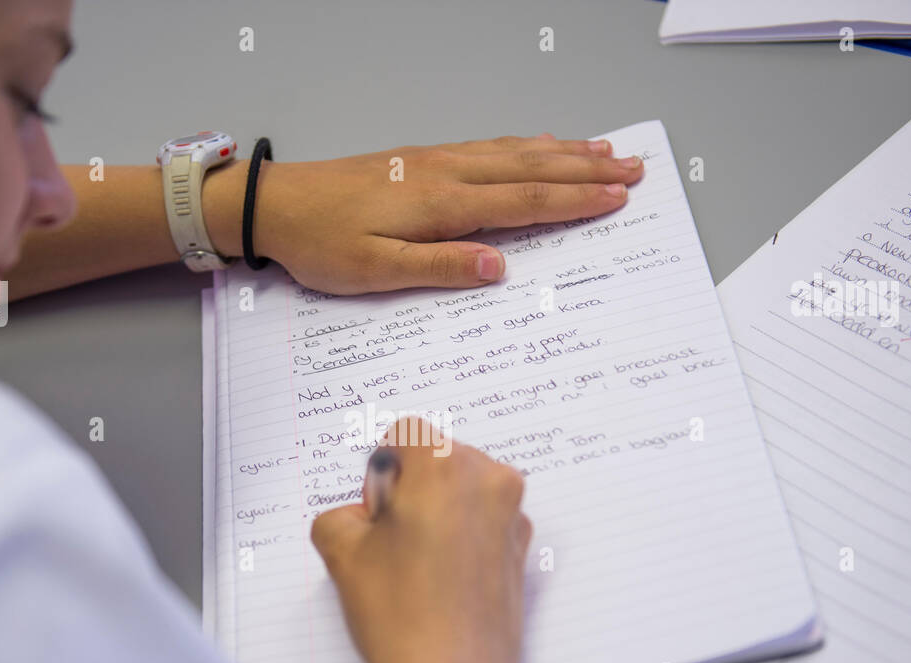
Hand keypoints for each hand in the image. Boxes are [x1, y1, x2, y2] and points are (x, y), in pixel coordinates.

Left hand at [236, 133, 643, 294]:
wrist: (277, 204)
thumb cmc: (322, 243)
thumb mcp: (376, 271)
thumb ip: (439, 267)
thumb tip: (499, 266)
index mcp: (443, 204)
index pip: (525, 201)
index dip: (576, 200)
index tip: (618, 198)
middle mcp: (447, 174)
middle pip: (531, 168)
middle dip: (586, 170)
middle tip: (633, 170)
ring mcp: (435, 162)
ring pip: (514, 152)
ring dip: (563, 152)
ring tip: (603, 151)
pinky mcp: (421, 160)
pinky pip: (488, 146)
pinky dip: (523, 144)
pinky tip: (537, 143)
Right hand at [309, 419, 532, 662]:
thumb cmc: (401, 613)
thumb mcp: (342, 554)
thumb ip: (339, 515)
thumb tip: (358, 519)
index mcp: (444, 465)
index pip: (406, 433)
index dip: (382, 470)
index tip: (377, 510)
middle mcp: (489, 480)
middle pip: (441, 459)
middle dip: (413, 489)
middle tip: (393, 540)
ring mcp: (512, 517)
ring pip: (465, 492)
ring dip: (440, 513)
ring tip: (419, 566)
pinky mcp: (523, 551)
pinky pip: (486, 524)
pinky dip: (464, 539)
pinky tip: (443, 581)